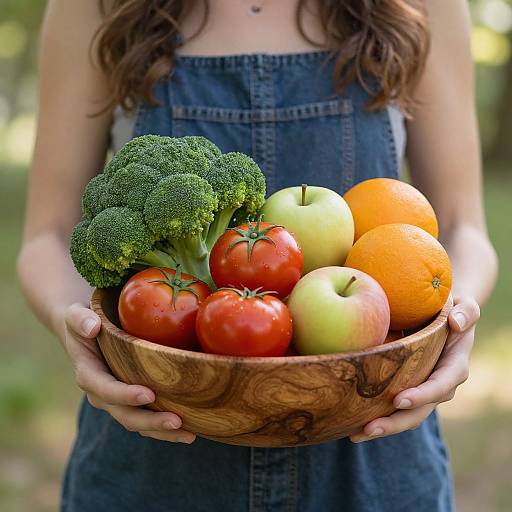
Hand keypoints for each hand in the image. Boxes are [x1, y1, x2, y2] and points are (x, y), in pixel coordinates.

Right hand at [61, 303, 195, 443]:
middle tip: (177, 421)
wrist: (86, 330)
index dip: (125, 395)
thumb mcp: (76, 314)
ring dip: (162, 431)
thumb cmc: (84, 320)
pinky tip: (190, 429)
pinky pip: (147, 418)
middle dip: (151, 421)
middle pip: (126, 415)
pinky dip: (165, 428)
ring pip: (139, 423)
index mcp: (89, 374)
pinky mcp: (131, 401)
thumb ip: (80, 319)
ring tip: (189, 434)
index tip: (148, 394)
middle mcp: (102, 394)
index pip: (106, 389)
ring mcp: (117, 401)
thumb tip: (92, 327)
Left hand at [350, 296, 479, 442]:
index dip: (422, 395)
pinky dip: (375, 416)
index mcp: (454, 367)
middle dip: (394, 423)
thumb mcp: (465, 304)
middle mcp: (439, 384)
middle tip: (368, 428)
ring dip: (382, 427)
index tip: (399, 399)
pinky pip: (392, 408)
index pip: (440, 386)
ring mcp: (422, 390)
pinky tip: (351, 423)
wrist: (441, 315)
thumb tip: (456, 322)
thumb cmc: (451, 307)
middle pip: (419, 411)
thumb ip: (467, 312)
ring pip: (404, 416)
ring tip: (355, 434)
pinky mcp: (406, 388)